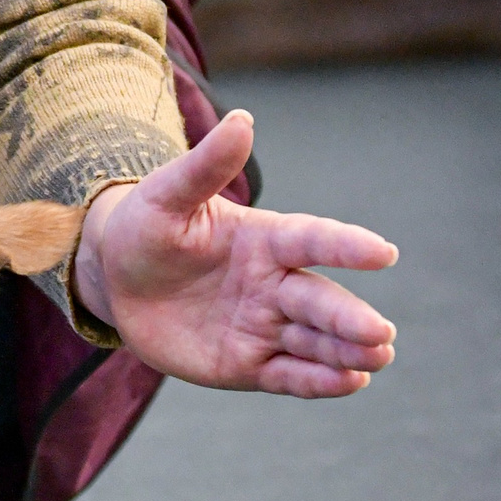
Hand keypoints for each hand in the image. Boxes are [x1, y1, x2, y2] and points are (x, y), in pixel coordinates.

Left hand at [73, 111, 397, 396]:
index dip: (346, 247)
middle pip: (318, 301)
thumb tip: (241, 119)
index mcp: (263, 238)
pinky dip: (319, 381)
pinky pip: (288, 375)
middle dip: (350, 318)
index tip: (384, 254)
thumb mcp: (167, 195)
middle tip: (381, 332)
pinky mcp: (248, 364)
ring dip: (347, 352)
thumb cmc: (146, 227)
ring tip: (379, 356)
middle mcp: (273, 283)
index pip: (312, 240)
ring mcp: (263, 326)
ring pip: (314, 341)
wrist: (116, 279)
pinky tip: (350, 382)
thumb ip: (206, 165)